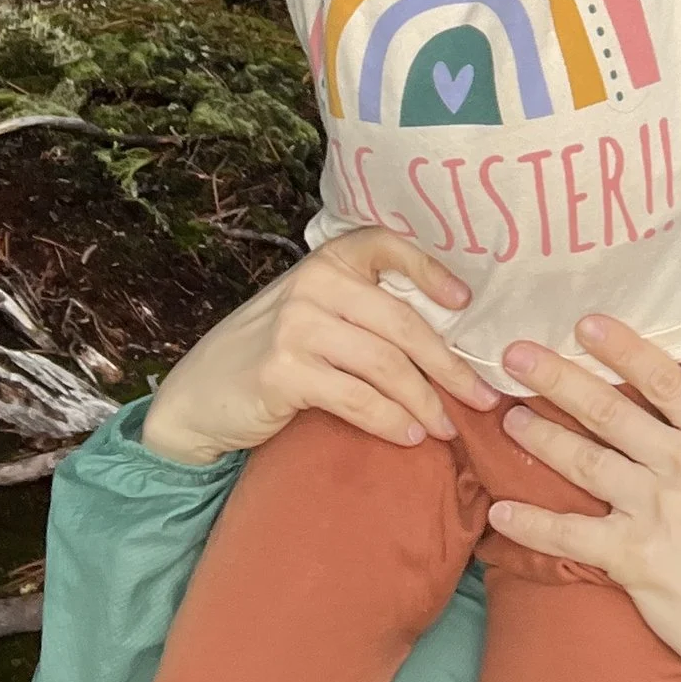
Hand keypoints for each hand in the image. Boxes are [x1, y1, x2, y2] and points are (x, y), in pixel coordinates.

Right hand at [140, 227, 497, 467]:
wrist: (197, 400)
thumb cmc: (269, 356)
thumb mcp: (313, 315)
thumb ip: (362, 310)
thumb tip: (447, 334)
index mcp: (327, 262)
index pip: (387, 245)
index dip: (431, 270)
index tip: (465, 303)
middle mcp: (314, 285)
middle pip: (402, 324)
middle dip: (449, 366)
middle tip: (483, 397)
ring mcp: (296, 327)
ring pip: (385, 365)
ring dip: (425, 401)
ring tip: (448, 427)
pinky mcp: (284, 372)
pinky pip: (357, 398)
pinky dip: (391, 421)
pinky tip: (409, 436)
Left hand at [489, 316, 680, 681]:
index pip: (665, 380)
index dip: (622, 349)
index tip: (586, 325)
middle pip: (610, 411)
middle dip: (559, 378)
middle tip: (517, 354)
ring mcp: (656, 510)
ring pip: (584, 461)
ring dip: (541, 437)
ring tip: (508, 417)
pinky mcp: (632, 558)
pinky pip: (569, 534)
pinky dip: (531, 523)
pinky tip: (499, 511)